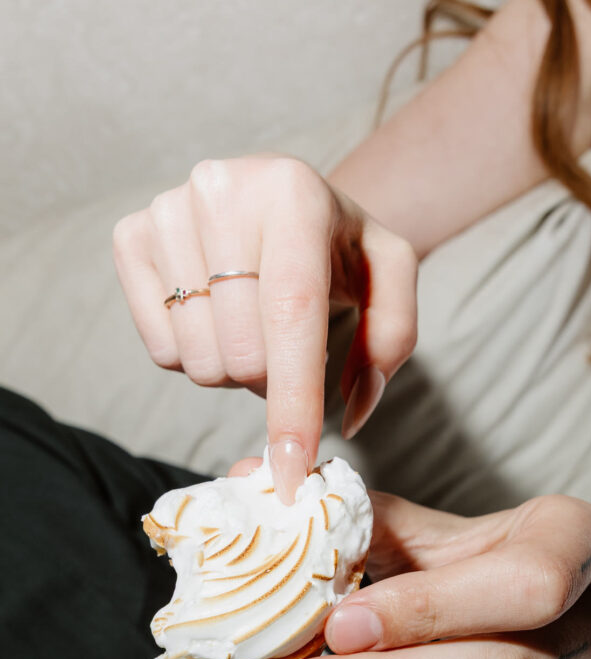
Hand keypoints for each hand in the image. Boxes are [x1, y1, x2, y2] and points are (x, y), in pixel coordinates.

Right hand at [113, 156, 416, 501]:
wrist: (281, 195)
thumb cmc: (338, 243)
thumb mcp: (389, 274)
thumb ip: (391, 341)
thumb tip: (350, 414)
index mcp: (292, 192)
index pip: (289, 315)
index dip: (293, 401)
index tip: (292, 469)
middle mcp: (220, 189)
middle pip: (242, 352)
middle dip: (274, 379)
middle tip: (291, 346)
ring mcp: (167, 211)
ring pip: (199, 359)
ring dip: (235, 369)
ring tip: (254, 324)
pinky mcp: (131, 236)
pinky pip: (161, 349)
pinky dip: (196, 354)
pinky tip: (217, 315)